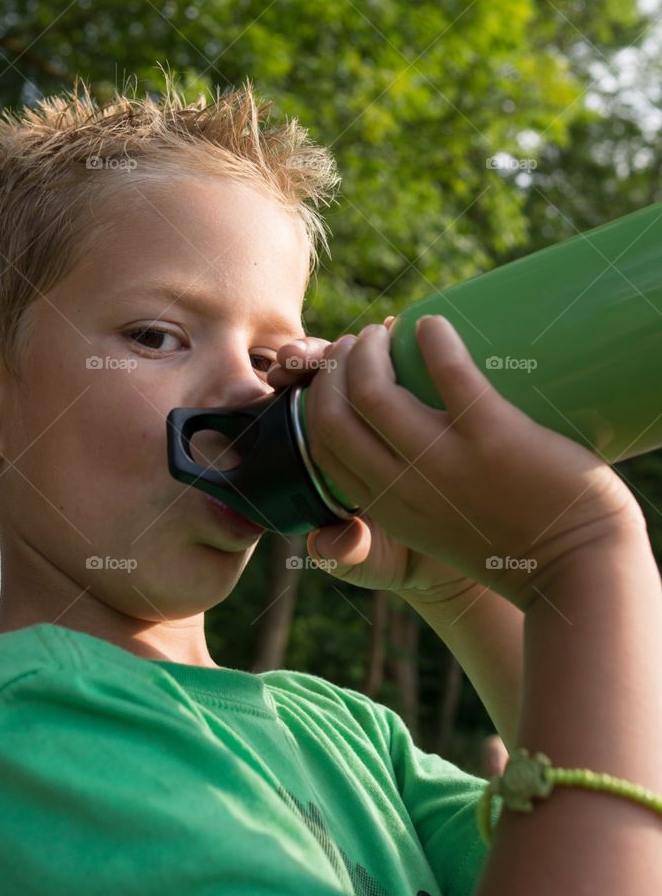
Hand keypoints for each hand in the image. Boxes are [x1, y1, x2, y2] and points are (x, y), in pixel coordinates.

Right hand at [300, 315, 643, 610]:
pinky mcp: (495, 437)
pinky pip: (449, 373)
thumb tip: (330, 523)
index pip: (322, 443)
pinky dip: (434, 339)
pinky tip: (431, 324)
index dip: (318, 396)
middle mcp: (405, 488)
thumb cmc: (508, 549)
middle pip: (334, 413)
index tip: (336, 370)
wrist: (578, 570)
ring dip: (370, 347)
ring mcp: (447, 462)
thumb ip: (384, 520)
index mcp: (386, 509)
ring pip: (374, 390)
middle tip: (359, 342)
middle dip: (334, 366)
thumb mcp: (427, 543)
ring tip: (388, 331)